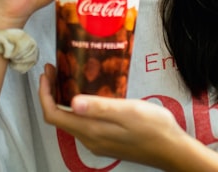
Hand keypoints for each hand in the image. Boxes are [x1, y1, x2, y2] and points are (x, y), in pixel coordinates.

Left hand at [38, 65, 187, 168]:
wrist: (172, 149)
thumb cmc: (154, 128)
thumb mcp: (128, 111)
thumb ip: (100, 107)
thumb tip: (72, 102)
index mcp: (91, 131)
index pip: (54, 115)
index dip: (45, 94)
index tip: (47, 73)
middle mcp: (90, 139)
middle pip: (59, 117)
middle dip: (52, 92)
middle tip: (56, 69)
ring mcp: (98, 141)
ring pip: (71, 119)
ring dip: (64, 98)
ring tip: (69, 76)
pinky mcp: (107, 140)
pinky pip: (83, 122)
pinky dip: (78, 105)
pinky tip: (88, 92)